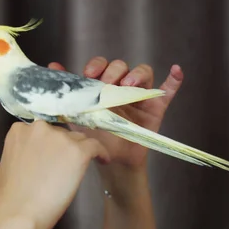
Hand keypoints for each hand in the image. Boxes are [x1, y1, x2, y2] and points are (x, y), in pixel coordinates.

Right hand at [0, 120, 109, 228]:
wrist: (18, 214)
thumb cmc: (6, 198)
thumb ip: (12, 159)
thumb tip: (16, 164)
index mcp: (19, 131)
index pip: (41, 131)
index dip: (48, 145)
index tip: (52, 156)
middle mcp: (40, 128)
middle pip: (61, 134)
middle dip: (63, 148)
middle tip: (64, 167)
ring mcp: (60, 138)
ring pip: (78, 140)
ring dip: (80, 152)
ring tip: (82, 168)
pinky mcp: (78, 152)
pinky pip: (96, 146)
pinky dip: (101, 153)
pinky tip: (103, 160)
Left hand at [48, 58, 183, 170]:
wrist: (112, 163)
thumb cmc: (94, 138)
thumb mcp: (77, 116)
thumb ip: (68, 94)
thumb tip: (51, 67)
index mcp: (102, 86)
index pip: (101, 66)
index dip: (97, 65)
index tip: (89, 73)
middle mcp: (121, 87)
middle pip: (121, 67)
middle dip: (114, 72)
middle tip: (107, 85)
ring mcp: (140, 96)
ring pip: (143, 73)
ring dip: (137, 74)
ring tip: (129, 84)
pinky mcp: (156, 108)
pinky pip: (168, 91)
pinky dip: (174, 80)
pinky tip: (177, 71)